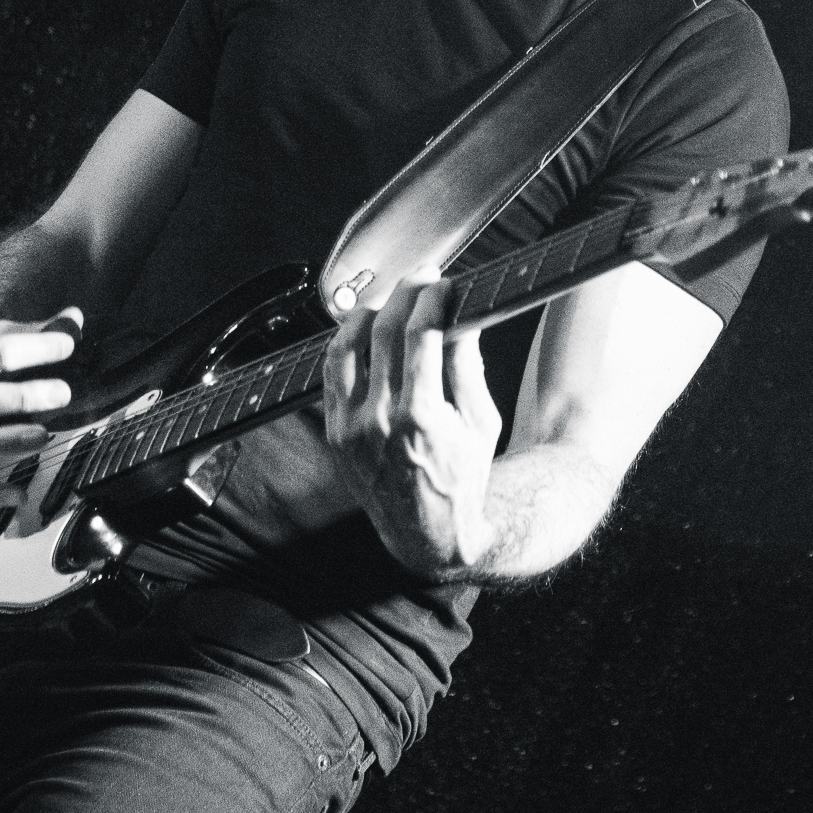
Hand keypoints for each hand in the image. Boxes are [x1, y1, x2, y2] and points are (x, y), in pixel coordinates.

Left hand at [321, 272, 504, 578]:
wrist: (427, 532)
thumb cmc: (462, 475)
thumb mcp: (481, 421)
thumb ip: (468, 365)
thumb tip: (461, 315)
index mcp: (422, 417)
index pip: (421, 333)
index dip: (433, 298)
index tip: (445, 285)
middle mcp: (380, 419)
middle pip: (385, 330)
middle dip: (405, 293)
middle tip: (422, 280)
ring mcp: (351, 427)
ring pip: (347, 345)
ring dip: (369, 311)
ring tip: (390, 300)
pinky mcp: (335, 433)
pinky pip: (331, 372)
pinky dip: (346, 343)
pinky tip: (364, 331)